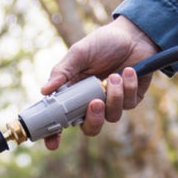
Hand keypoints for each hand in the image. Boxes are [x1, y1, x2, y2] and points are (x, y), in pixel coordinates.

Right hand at [41, 17, 158, 147]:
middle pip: (90, 128)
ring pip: (111, 117)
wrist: (133, 34)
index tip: (52, 143)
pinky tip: (129, 71)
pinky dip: (129, 87)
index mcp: (75, 93)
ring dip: (114, 97)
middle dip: (93, 120)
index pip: (62, 119)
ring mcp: (113, 102)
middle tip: (95, 103)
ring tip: (115, 75)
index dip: (55, 134)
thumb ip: (63, 72)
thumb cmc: (103, 42)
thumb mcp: (79, 53)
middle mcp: (92, 102)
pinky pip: (129, 104)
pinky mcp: (132, 98)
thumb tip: (44, 90)